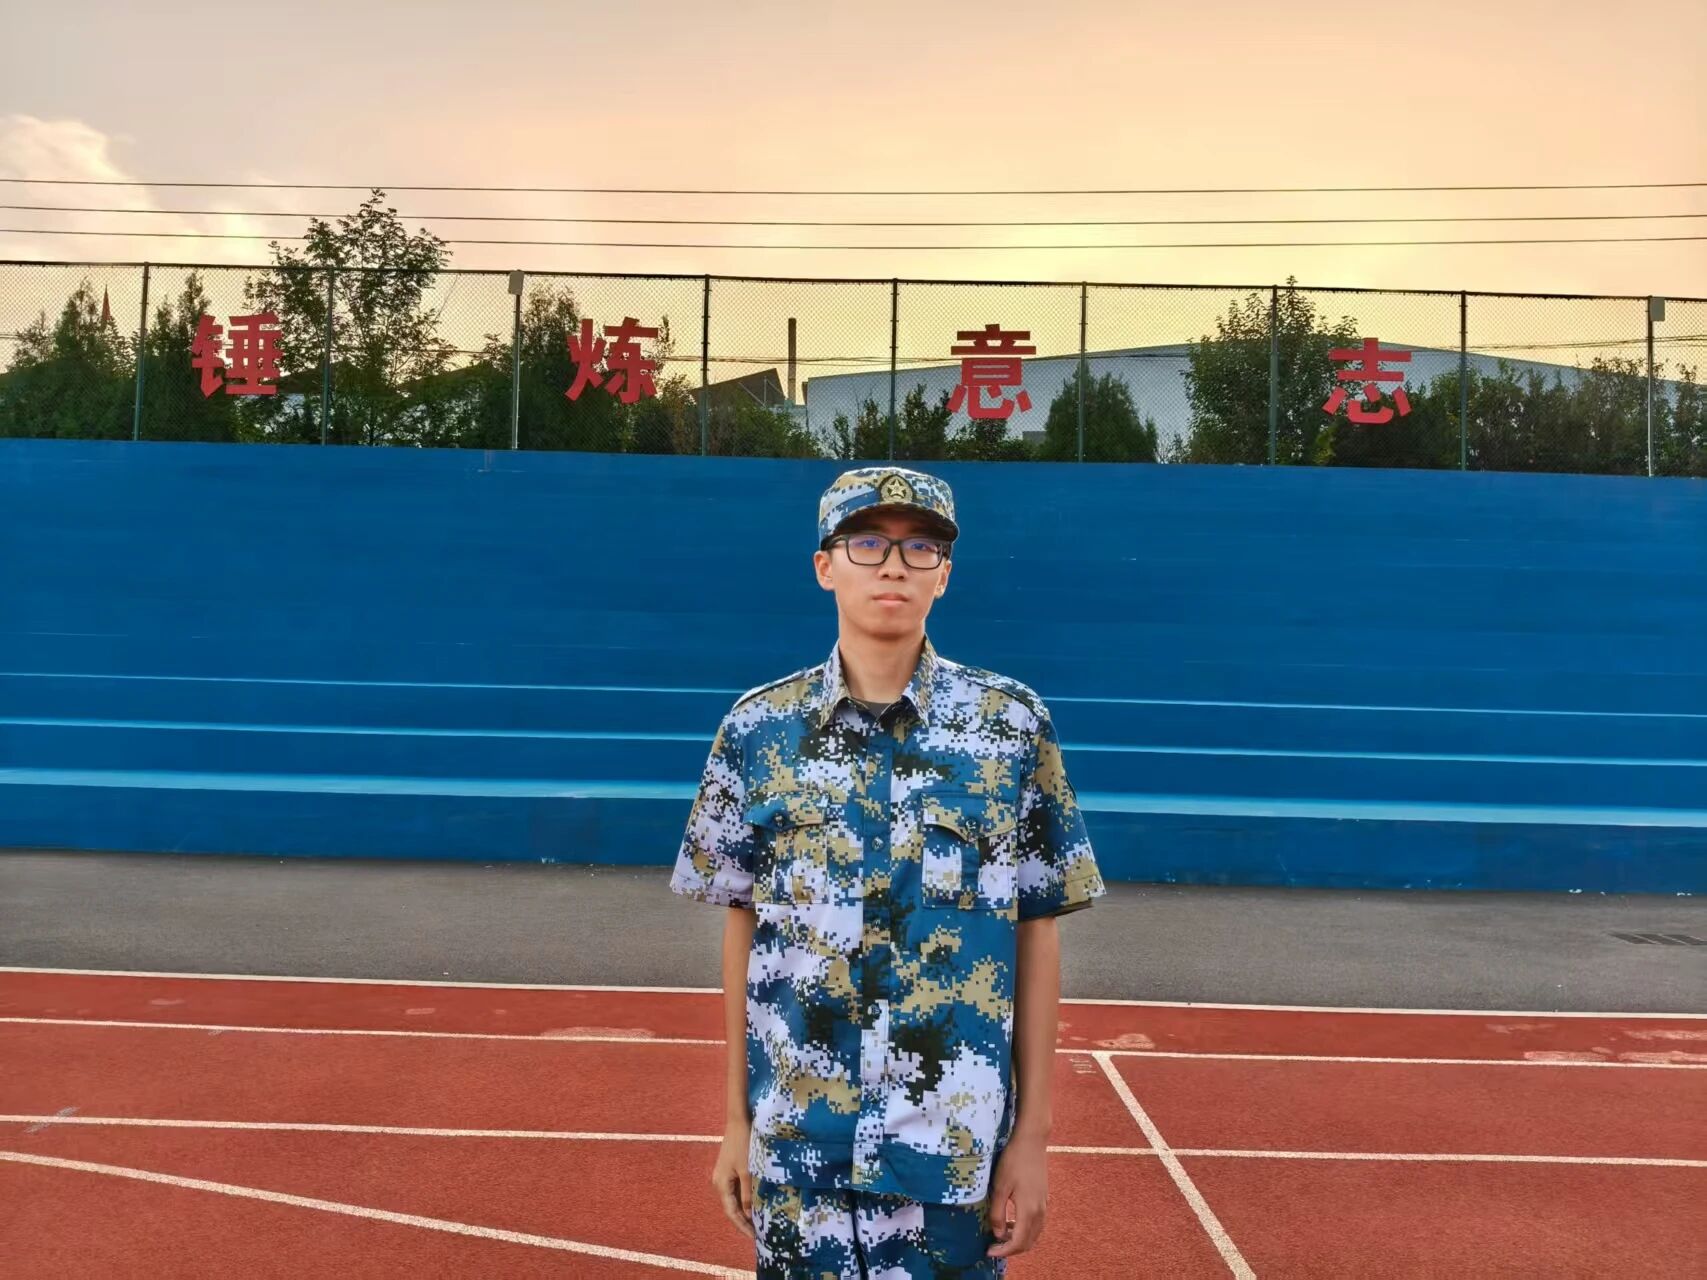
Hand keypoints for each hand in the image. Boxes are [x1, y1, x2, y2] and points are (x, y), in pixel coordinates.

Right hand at [712, 1119, 755, 1239]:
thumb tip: (749, 1214)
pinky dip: (744, 1200)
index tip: (754, 1238)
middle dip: (743, 1222)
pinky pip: (735, 1191)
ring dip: (744, 1212)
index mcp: (721, 1184)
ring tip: (757, 1223)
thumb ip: (747, 1193)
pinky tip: (753, 1205)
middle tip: (758, 1234)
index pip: (732, 1213)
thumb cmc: (743, 1144)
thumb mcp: (747, 1171)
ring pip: (733, 1200)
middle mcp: (718, 1183)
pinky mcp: (728, 1170)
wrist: (738, 1122)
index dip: (742, 1227)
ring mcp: (723, 1176)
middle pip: (731, 1208)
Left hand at [985, 1131, 1047, 1258]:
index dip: (1004, 1251)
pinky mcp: (1044, 1198)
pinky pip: (1037, 1223)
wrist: (1031, 1141)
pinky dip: (1025, 1229)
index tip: (989, 1251)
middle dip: (1011, 1249)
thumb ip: (998, 1213)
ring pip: (1034, 1233)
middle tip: (993, 1246)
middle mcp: (1040, 1211)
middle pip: (1028, 1242)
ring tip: (1000, 1234)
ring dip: (1018, 1239)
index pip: (1019, 1242)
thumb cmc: (1013, 1161)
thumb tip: (998, 1233)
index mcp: (1029, 1210)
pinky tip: (1011, 1220)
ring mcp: (1044, 1204)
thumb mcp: (1000, 1187)